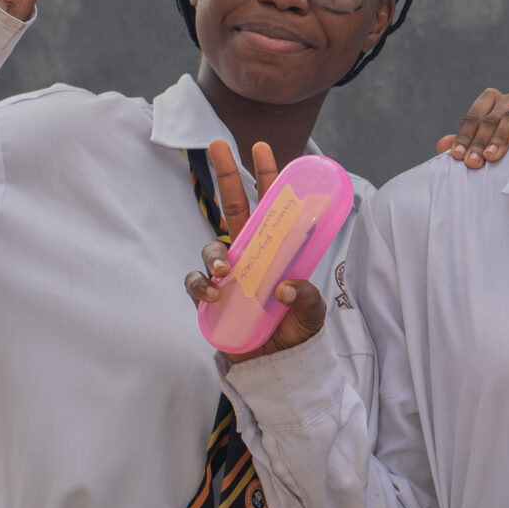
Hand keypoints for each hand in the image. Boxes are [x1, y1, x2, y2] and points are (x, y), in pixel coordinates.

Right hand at [182, 139, 327, 359]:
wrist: (278, 363)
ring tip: (227, 273)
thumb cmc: (297, 330)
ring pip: (212, 247)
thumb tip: (284, 288)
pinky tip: (214, 295)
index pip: (271, 206)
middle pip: (233, 206)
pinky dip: (201, 285)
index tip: (261, 147)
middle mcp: (250, 254)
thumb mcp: (312, 313)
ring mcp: (229, 273)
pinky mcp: (212, 296)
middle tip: (217, 144)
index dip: (267, 176)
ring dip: (216, 255)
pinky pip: (196, 282)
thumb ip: (305, 298)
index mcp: (277, 249)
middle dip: (224, 173)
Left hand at [434, 87, 508, 167]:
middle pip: (488, 120)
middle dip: (479, 143)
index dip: (463, 138)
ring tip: (491, 156)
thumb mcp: (488, 144)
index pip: (471, 119)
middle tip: (473, 163)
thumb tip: (441, 145)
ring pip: (507, 117)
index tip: (457, 156)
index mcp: (488, 102)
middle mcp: (506, 99)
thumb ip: (466, 144)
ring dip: (499, 137)